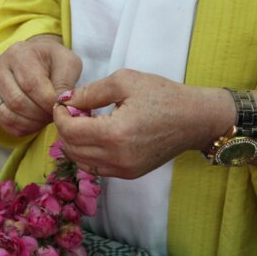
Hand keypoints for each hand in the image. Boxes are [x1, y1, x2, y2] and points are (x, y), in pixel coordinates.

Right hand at [0, 34, 81, 136]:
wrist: (36, 58)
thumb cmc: (53, 61)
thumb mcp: (68, 63)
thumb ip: (65, 83)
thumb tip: (60, 104)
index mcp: (19, 54)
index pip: (31, 85)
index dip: (48, 102)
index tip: (61, 107)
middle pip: (18, 102)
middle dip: (40, 115)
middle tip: (55, 115)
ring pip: (8, 115)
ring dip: (31, 124)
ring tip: (46, 118)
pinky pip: (4, 122)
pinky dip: (22, 128)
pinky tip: (36, 123)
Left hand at [53, 69, 234, 178]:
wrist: (196, 119)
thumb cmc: (163, 95)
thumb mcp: (125, 81)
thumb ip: (90, 92)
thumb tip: (65, 100)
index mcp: (115, 134)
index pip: (69, 131)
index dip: (60, 116)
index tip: (64, 103)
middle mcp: (117, 158)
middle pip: (71, 148)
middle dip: (65, 128)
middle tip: (73, 110)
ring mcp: (123, 170)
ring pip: (80, 161)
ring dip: (74, 142)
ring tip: (84, 122)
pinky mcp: (129, 174)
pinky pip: (95, 167)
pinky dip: (88, 153)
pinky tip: (97, 135)